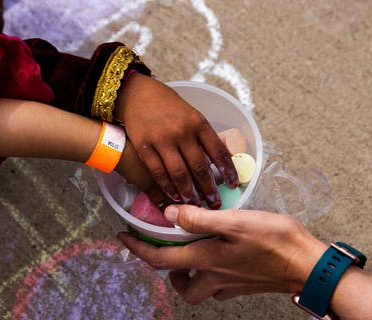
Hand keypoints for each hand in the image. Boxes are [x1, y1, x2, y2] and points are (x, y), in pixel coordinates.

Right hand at [115, 73, 237, 208]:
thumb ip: (201, 135)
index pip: (218, 150)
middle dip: (209, 189)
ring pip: (179, 173)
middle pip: (199, 167)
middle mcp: (182, 131)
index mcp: (198, 122)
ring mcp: (162, 139)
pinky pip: (158, 172)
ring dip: (189, 192)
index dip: (228, 170)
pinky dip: (168, 186)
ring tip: (195, 204)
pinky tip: (174, 196)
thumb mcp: (191, 114)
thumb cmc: (167, 106)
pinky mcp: (144, 146)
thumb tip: (217, 160)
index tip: (233, 184)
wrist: (138, 94)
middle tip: (215, 204)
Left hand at [118, 204, 326, 303]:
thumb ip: (199, 219)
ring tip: (193, 251)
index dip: (137, 249)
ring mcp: (231, 284)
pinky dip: (212, 272)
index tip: (123, 238)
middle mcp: (214, 277)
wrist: (308, 265)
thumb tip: (169, 214)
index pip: (160, 259)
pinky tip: (221, 254)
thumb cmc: (275, 242)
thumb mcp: (234, 222)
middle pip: (180, 285)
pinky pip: (220, 284)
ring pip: (199, 287)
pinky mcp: (245, 284)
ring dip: (189, 274)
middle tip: (167, 252)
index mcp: (206, 260)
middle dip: (168, 272)